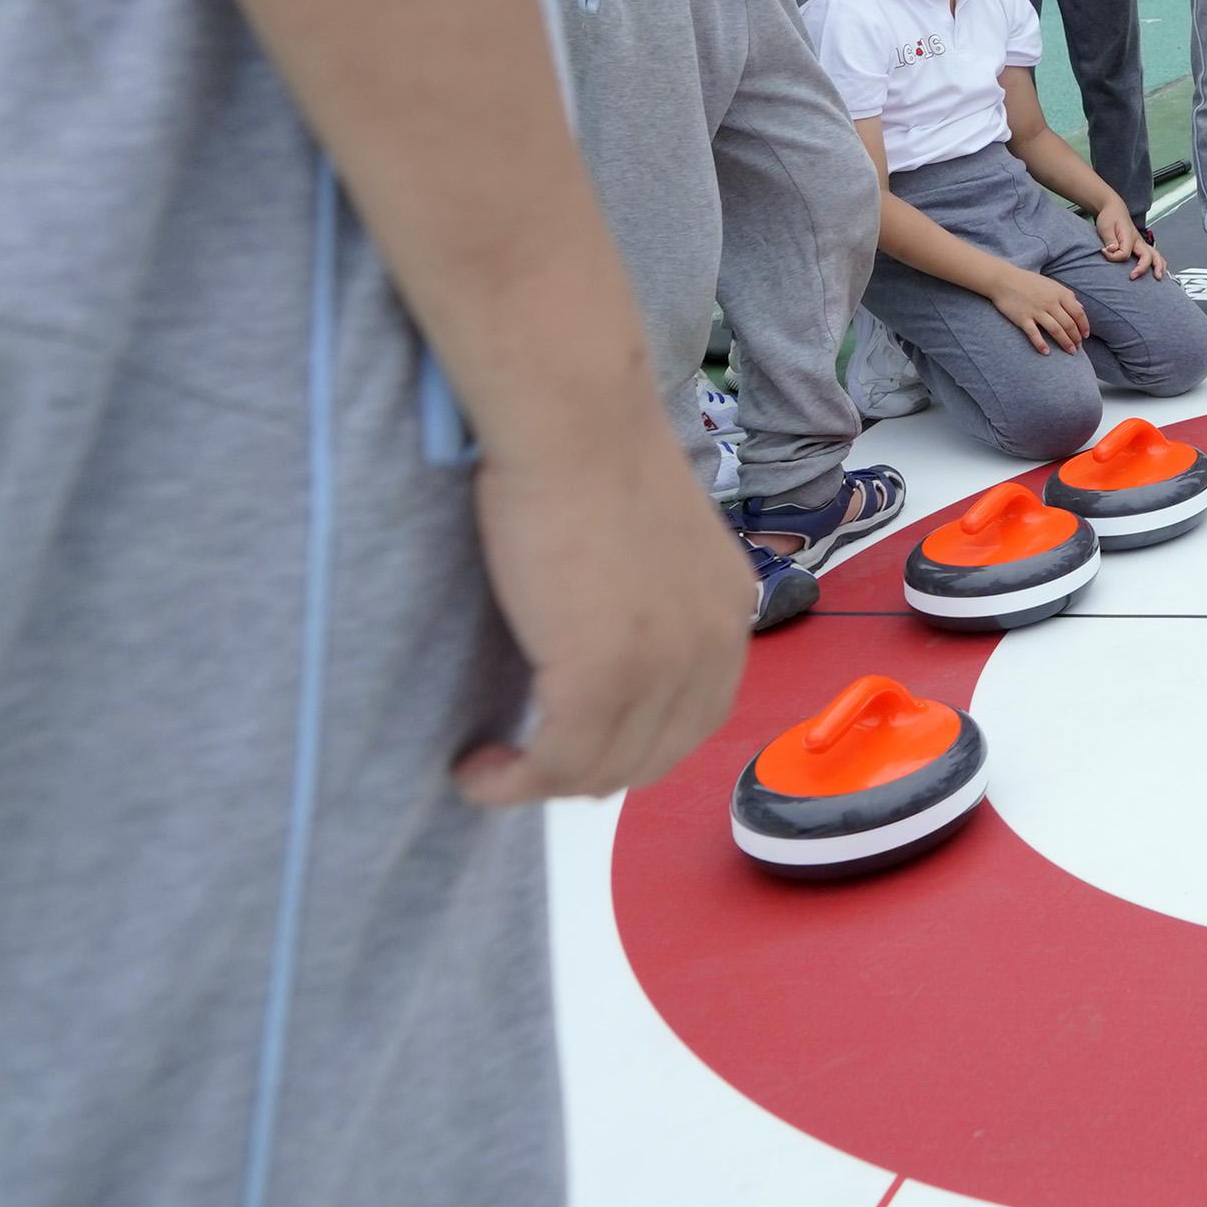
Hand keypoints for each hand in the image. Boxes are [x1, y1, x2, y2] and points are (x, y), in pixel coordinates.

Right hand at [453, 390, 749, 807]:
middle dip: (588, 769)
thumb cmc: (592, 456)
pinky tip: (477, 768)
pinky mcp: (603, 678)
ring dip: (543, 783)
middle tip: (524, 759)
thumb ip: (645, 599)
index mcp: (729, 611)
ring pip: (603, 769)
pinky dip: (514, 781)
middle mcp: (714, 647)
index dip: (633, 742)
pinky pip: (559, 762)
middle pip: (653, 755)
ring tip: (493, 768)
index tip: (574, 739)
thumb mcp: (647, 542)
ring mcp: (664, 667)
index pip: (694, 717)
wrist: (575, 423)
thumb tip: (597, 638)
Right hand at [991, 261, 1089, 352]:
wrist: (1004, 279)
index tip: (1085, 335)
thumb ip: (1067, 296)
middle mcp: (1050, 302)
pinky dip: (1041, 344)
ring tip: (1070, 351)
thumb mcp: (1051, 284)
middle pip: (1068, 324)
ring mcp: (1036, 311)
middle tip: (1078, 347)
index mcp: (1059, 293)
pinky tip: (1047, 353)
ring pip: (1056, 330)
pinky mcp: (1023, 318)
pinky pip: (1034, 334)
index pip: (1078, 313)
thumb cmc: (1029, 282)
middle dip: (1076, 338)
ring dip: (1065, 343)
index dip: (1084, 326)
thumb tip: (1081, 308)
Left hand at [1081, 185, 1163, 278]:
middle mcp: (1138, 241)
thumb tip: (1112, 250)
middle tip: (1133, 277)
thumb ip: (1110, 240)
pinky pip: (1154, 256)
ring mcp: (1142, 243)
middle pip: (1148, 256)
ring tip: (1158, 278)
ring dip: (1159, 267)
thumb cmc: (1110, 218)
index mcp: (1129, 236)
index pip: (1125, 253)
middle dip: (1142, 268)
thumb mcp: (1105, 227)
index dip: (1113, 256)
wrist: (1115, 209)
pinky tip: (1158, 272)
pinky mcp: (1142, 246)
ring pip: (1156, 256)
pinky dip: (1159, 264)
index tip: (1103, 252)